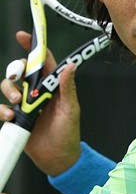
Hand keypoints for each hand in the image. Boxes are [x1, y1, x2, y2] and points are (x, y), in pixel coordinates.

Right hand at [0, 31, 81, 176]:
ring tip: (18, 102)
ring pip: (8, 86)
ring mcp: (24, 105)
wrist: (58, 158)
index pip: (43, 61)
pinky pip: (0, 107)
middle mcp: (37, 92)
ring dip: (9, 90)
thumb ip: (67, 87)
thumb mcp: (70, 108)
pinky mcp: (14, 118)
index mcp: (53, 86)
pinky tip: (10, 116)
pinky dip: (1, 109)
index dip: (33, 47)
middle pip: (20, 71)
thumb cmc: (68, 132)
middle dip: (16, 70)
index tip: (22, 36)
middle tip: (18, 78)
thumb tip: (71, 65)